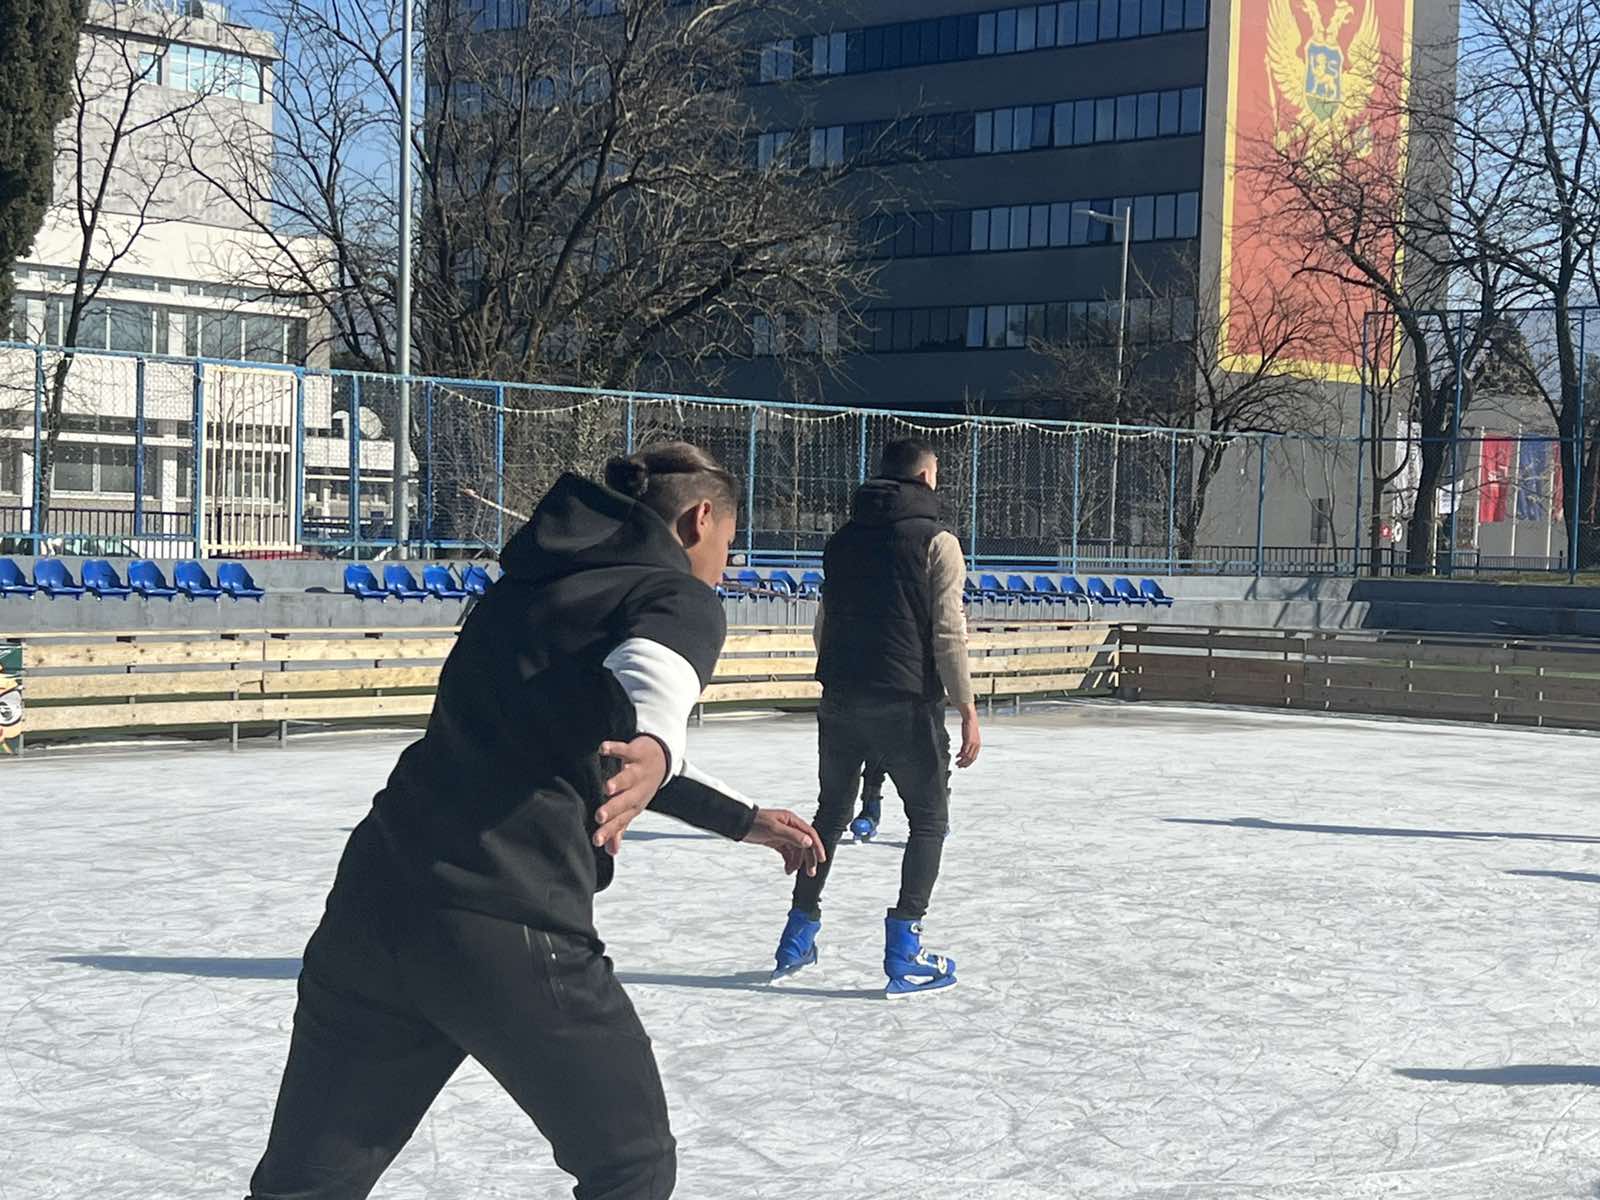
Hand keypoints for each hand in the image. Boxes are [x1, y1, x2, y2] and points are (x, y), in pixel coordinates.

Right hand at [596, 737, 668, 856]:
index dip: (609, 831)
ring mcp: (637, 770)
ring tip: (607, 788)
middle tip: (599, 816)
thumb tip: (610, 851)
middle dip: (613, 809)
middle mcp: (637, 789)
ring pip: (628, 778)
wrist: (661, 759)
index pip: (621, 821)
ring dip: (619, 783)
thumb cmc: (642, 786)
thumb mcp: (632, 807)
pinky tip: (602, 749)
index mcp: (634, 805)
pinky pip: (624, 750)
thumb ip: (619, 828)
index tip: (596, 840)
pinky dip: (614, 749)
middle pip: (625, 801)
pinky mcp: (635, 752)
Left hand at [743, 809, 826, 876]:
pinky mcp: (776, 841)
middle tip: (810, 872)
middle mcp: (789, 827)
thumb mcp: (774, 829)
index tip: (821, 859)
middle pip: (804, 844)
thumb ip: (792, 835)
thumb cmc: (754, 822)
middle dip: (807, 858)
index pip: (810, 834)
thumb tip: (807, 842)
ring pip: (795, 850)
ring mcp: (783, 835)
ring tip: (791, 871)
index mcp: (791, 820)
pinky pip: (787, 853)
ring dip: (796, 862)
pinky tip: (787, 868)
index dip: (817, 847)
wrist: (739, 825)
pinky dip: (788, 861)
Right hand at [956, 704, 980, 768]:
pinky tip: (957, 756)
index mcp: (978, 746)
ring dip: (962, 761)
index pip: (973, 758)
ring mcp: (973, 743)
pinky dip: (961, 754)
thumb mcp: (968, 739)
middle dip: (964, 764)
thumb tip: (961, 754)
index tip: (962, 766)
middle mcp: (976, 746)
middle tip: (958, 766)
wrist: (970, 719)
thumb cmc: (969, 728)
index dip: (968, 764)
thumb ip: (965, 747)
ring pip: (968, 756)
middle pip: (971, 759)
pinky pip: (965, 750)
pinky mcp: (969, 740)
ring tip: (957, 762)